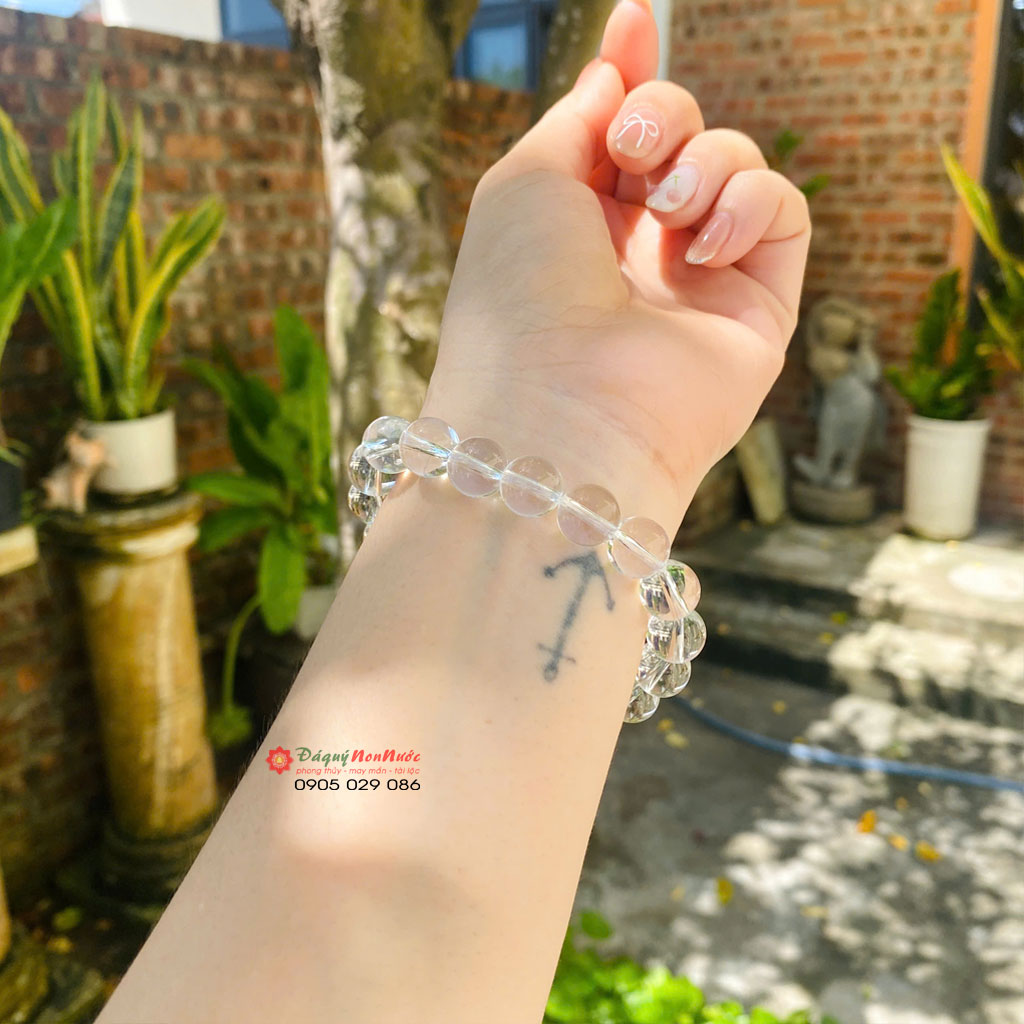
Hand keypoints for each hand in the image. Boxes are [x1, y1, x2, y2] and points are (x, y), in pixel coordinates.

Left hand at [424, 0, 810, 527]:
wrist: (561, 409)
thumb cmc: (521, 295)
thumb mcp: (525, 181)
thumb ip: (577, 118)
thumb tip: (613, 74)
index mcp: (576, 229)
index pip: (619, 136)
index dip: (630, 75)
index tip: (633, 21)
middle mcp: (640, 257)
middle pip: (679, 137)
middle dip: (660, 114)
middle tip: (632, 151)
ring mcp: (700, 286)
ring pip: (735, 164)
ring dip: (703, 161)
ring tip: (667, 209)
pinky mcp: (759, 311)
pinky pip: (783, 211)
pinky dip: (752, 203)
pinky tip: (704, 246)